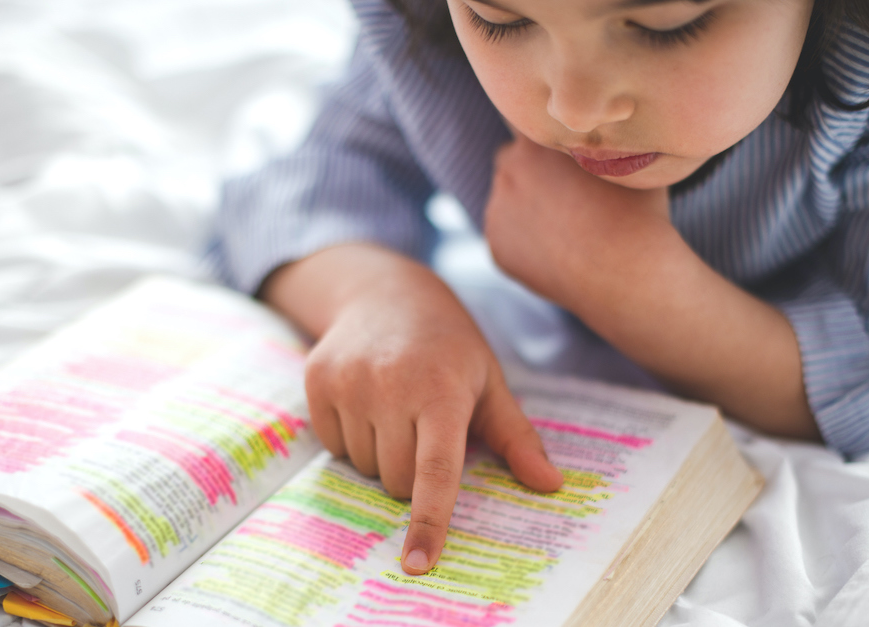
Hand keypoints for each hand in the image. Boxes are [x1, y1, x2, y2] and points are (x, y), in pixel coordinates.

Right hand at [261, 244, 563, 574]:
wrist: (385, 293)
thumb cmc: (448, 346)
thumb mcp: (488, 382)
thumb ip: (516, 438)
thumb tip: (550, 485)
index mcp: (442, 390)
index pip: (436, 470)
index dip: (428, 520)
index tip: (419, 561)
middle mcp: (391, 385)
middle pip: (398, 480)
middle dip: (413, 472)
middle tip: (422, 428)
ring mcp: (349, 381)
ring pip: (364, 467)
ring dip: (381, 453)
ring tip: (394, 407)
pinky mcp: (318, 381)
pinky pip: (333, 446)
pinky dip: (351, 437)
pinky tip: (366, 401)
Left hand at [483, 133, 669, 308]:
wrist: (624, 274)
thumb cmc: (636, 213)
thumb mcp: (627, 159)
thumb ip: (601, 141)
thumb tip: (607, 130)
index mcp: (536, 142)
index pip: (529, 123)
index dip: (547, 138)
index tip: (563, 153)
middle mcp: (508, 171)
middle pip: (513, 161)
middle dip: (532, 172)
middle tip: (564, 193)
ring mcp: (497, 211)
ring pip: (508, 200)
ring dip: (527, 207)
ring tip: (564, 226)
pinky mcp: (496, 248)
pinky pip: (508, 237)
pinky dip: (524, 242)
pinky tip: (554, 250)